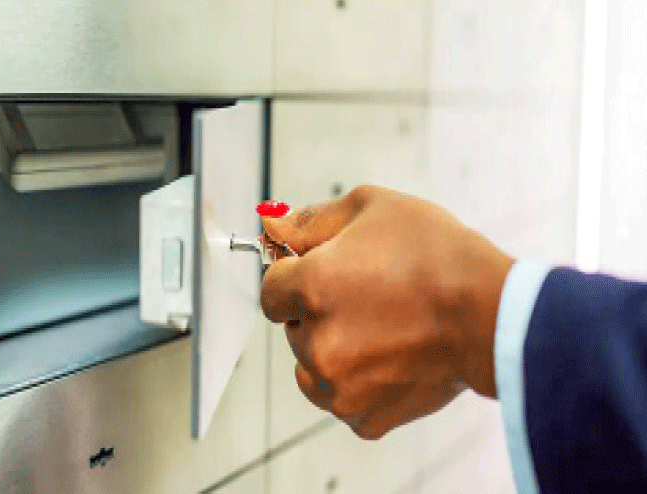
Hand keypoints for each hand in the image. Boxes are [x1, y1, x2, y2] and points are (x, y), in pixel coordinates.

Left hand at [260, 185, 512, 438]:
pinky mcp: (363, 416)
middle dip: (317, 312)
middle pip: (292, 327)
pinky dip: (358, 383)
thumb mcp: (371, 209)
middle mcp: (317, 342)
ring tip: (380, 329)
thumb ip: (312, 221)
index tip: (321, 276)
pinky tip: (391, 357)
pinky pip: (341, 398)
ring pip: (311, 366)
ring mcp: (338, 386)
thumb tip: (273, 226)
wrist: (493, 314)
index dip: (295, 278)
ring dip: (331, 350)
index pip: (270, 288)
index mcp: (311, 288)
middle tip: (365, 298)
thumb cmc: (439, 258)